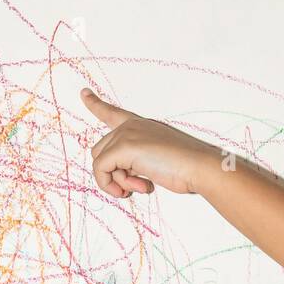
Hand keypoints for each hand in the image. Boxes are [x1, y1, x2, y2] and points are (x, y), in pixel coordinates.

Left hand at [80, 87, 219, 197]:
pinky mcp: (123, 147)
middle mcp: (131, 126)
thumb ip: (139, 162)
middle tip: (136, 185)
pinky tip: (131, 189)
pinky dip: (110, 185)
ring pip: (100, 162)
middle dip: (115, 174)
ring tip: (139, 186)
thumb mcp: (158, 160)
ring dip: (116, 181)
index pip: (113, 113)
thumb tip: (123, 177)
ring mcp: (126, 134)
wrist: (199, 166)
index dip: (96, 104)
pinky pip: (100, 170)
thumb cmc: (186, 167)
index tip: (84, 93)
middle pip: (101, 151)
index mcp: (140, 125)